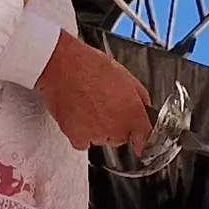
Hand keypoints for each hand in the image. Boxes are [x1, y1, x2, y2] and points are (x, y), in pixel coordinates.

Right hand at [35, 33, 150, 149]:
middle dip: (115, 125)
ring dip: (97, 128)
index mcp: (133, 112)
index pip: (145, 139)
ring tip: (88, 105)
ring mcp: (98, 135)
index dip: (140, 137)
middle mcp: (118, 128)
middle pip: (121, 137)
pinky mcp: (79, 139)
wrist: (62, 66)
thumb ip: (140, 98)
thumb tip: (144, 108)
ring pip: (102, 139)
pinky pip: (83, 142)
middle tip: (103, 105)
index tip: (138, 137)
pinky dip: (80, 132)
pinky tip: (78, 113)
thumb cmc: (90, 66)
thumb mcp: (126, 75)